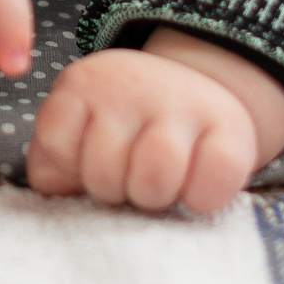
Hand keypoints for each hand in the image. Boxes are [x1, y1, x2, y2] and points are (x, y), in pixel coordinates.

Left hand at [26, 27, 283, 213]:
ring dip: (155, 197)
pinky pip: (209, 187)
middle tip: (130, 177)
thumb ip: (52, 161)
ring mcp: (183, 104)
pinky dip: (201, 199)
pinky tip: (195, 187)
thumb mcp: (78, 132)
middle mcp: (133, 86)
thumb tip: (56, 187)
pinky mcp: (230, 131)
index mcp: (85, 84)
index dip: (72, 166)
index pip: (57, 143)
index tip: (89, 161)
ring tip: (159, 184)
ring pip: (154, 178)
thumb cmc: (125, 128)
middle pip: (104, 172)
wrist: (196, 92)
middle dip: (114, 189)